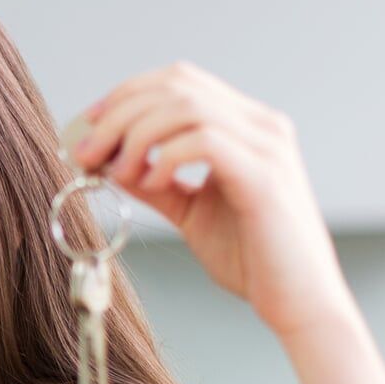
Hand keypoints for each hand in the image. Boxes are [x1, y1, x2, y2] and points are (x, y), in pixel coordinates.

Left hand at [70, 62, 355, 338]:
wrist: (299, 303)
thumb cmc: (252, 261)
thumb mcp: (190, 213)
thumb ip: (156, 183)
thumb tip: (108, 162)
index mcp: (247, 126)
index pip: (180, 80)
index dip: (128, 94)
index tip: (89, 126)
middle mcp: (262, 126)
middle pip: (177, 85)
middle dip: (120, 113)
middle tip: (85, 150)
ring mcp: (268, 146)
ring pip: (187, 106)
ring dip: (136, 134)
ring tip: (115, 171)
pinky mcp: (265, 176)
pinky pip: (204, 141)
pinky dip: (166, 157)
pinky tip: (152, 185)